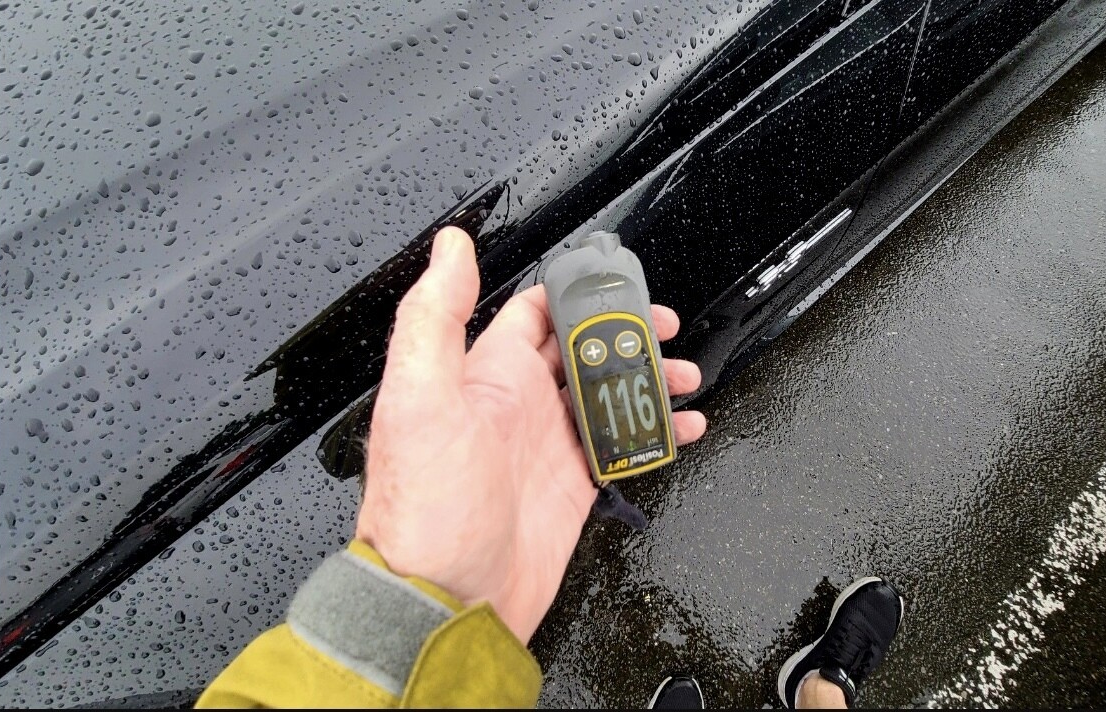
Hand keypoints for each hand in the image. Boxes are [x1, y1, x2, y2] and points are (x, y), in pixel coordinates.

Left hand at [355, 226, 707, 643]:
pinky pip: (622, 447)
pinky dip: (658, 434)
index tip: (618, 283)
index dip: (578, 292)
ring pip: (610, 394)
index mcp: (485, 374)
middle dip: (628, 334)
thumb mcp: (420, 398)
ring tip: (685, 377)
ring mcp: (548, 446)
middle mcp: (519, 404)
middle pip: (585, 350)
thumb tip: (450, 245)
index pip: (536, 312)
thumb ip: (435, 315)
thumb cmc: (422, 509)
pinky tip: (683, 428)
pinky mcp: (572, 487)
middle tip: (666, 329)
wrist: (443, 602)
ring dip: (650, 380)